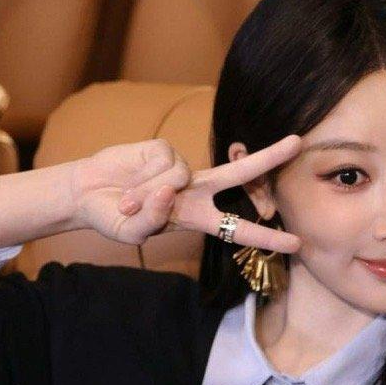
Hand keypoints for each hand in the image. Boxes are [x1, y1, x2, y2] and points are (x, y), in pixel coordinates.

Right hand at [65, 135, 302, 250]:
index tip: (296, 241)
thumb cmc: (114, 218)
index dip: (266, 236)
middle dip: (270, 157)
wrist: (86, 193)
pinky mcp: (164, 149)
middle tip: (299, 143)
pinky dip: (143, 177)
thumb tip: (171, 189)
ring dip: (149, 193)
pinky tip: (131, 180)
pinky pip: (164, 164)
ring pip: (182, 177)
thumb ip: (153, 219)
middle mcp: (198, 191)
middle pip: (241, 173)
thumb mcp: (133, 232)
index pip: (239, 229)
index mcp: (199, 218)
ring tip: (130, 201)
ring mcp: (183, 169)